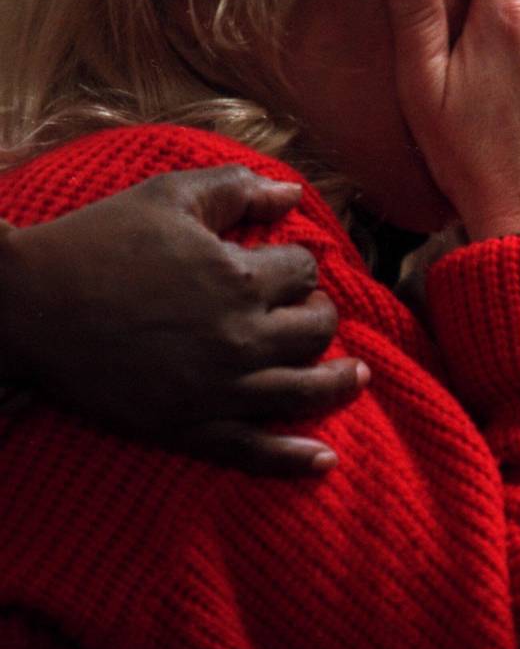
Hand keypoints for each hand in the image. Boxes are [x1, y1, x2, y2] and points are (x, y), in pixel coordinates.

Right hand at [0, 166, 367, 474]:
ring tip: (358, 376)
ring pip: (304, 390)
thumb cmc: (99, 241)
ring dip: (338, 382)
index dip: (297, 264)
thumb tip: (293, 195)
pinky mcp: (188, 428)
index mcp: (239, 277)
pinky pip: (255, 451)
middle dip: (319, 315)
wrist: (27, 307)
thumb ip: (238, 188)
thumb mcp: (170, 196)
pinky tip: (325, 460)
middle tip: (309, 312)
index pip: (303, 272)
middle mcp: (239, 337)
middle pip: (316, 330)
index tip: (282, 265)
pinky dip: (294, 459)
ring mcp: (217, 389)